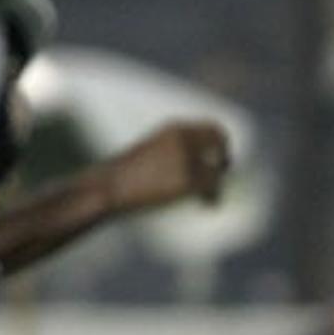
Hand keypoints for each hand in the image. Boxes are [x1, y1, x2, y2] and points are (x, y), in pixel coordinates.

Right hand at [106, 120, 230, 212]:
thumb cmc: (127, 174)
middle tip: (222, 175)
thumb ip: (176, 150)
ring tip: (207, 198)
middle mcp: (184, 139)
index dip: (222, 143)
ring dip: (216, 186)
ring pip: (217, 172)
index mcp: (175, 128)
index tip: (221, 158)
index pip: (212, 128)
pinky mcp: (188, 180)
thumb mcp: (153, 151)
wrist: (108, 187)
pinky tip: (205, 206)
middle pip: (221, 145)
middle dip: (225, 159)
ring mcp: (187, 159)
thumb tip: (204, 164)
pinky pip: (213, 189)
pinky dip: (212, 199)